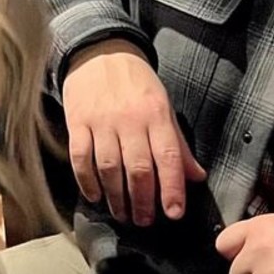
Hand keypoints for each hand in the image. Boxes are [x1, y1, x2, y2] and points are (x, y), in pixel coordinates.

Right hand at [62, 41, 205, 225]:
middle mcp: (130, 119)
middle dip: (143, 201)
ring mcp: (101, 121)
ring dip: (117, 197)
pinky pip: (81, 158)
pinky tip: (95, 195)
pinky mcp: (77, 122)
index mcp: (156, 114)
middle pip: (138, 169)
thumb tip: (196, 177)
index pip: (168, 157)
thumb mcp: (164, 106)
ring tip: (122, 214)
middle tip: (144, 221)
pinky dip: (87, 181)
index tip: (173, 213)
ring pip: (110, 168)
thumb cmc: (136, 84)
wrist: (99, 52)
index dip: (172, 188)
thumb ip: (177, 143)